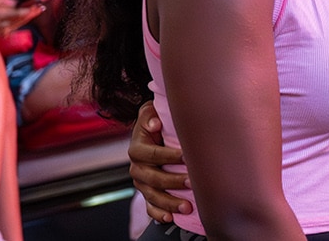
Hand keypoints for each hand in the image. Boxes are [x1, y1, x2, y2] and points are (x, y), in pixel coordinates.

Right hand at [0, 0, 42, 39]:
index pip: (17, 13)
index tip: (35, 6)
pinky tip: (29, 17)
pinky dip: (23, 22)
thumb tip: (16, 2)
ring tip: (38, 11)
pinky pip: (16, 27)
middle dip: (32, 13)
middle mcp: (3, 25)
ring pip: (20, 24)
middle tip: (42, 8)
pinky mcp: (4, 34)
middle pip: (22, 19)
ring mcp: (4, 31)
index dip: (28, 10)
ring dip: (30, 17)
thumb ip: (3, 2)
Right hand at [130, 100, 191, 221]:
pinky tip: (171, 217)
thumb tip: (154, 124)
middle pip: (152, 178)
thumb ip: (150, 115)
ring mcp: (140, 183)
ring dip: (169, 202)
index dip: (167, 155)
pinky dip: (159, 213)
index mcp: (137, 148)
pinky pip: (150, 207)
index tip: (186, 156)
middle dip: (172, 181)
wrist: (151, 132)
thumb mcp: (150, 112)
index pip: (150, 154)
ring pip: (152, 196)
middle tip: (192, 182)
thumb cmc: (155, 121)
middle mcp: (136, 167)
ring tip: (186, 206)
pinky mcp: (146, 193)